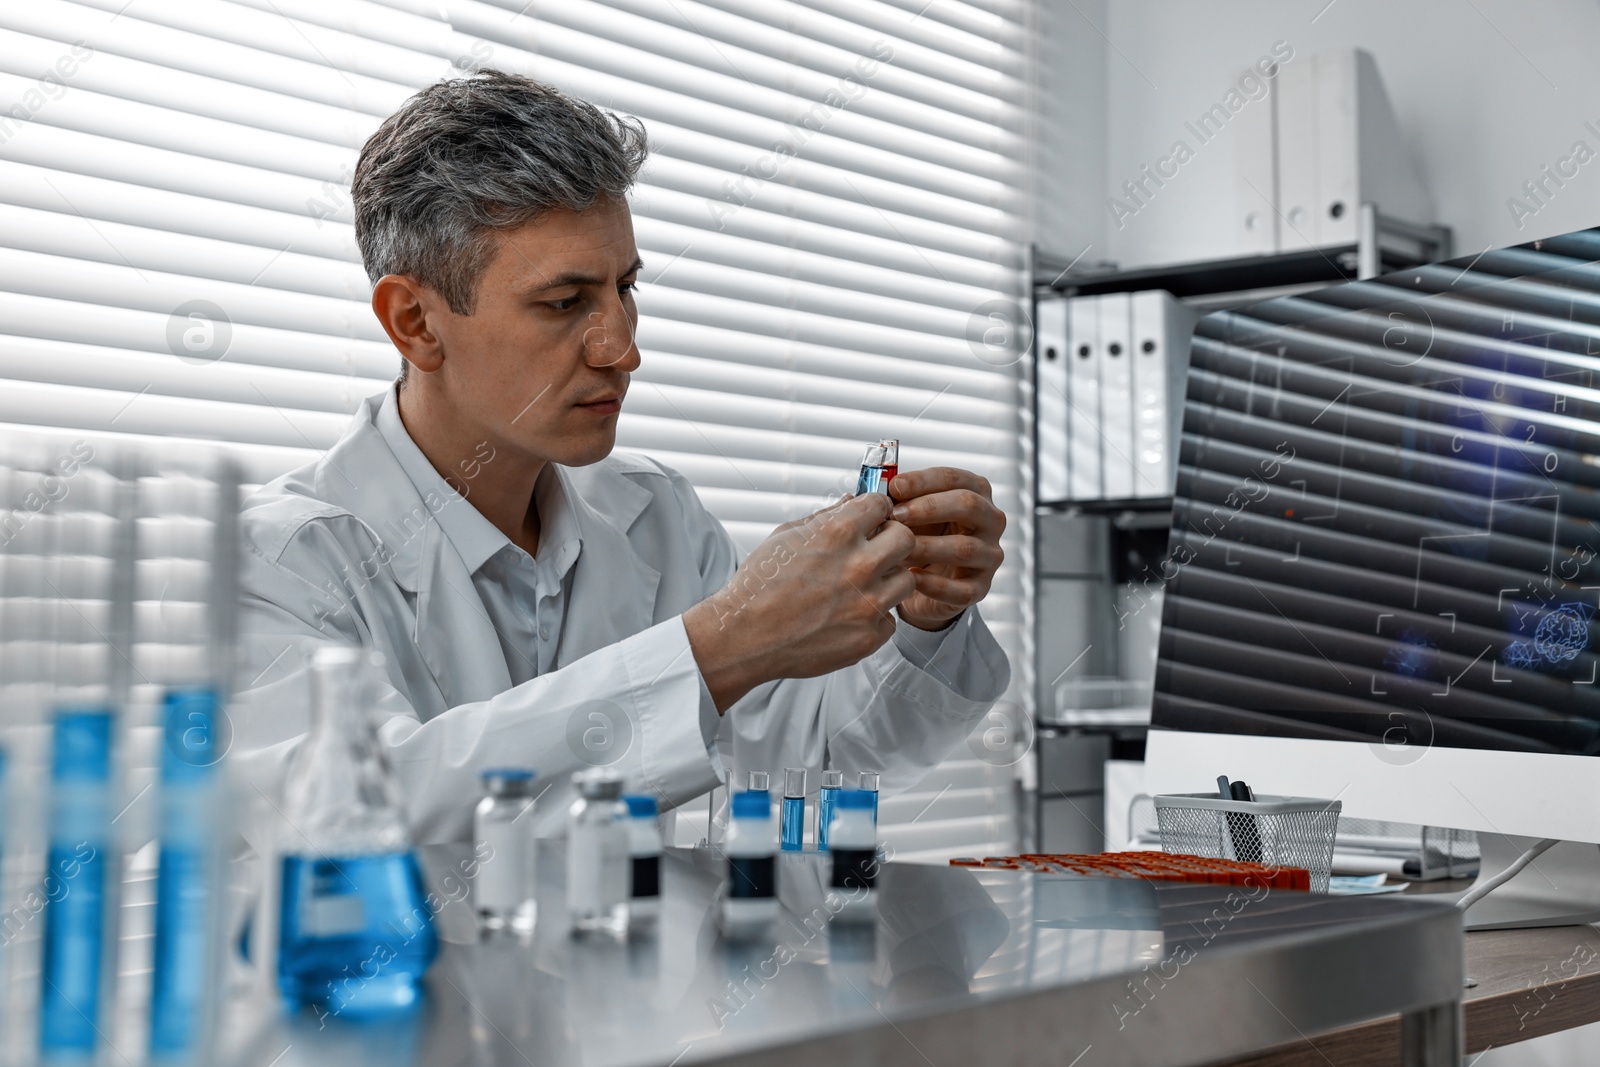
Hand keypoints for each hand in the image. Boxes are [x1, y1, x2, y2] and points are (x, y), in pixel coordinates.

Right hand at [683, 493, 916, 710]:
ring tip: (860, 587)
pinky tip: (847, 616)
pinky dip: (873, 617)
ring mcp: (868, 604)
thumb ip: (825, 517)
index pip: (881, 504)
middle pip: (906, 539)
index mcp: (838, 533)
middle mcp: (859, 566)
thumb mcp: (786, 536)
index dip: (874, 511)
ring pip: (906, 580)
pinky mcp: (869, 637)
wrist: (744, 637)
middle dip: (891, 541)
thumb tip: (852, 501)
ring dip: (887, 580)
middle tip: (873, 552)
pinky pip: (890, 618)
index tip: (869, 521)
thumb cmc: (759, 584)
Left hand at [886, 467, 1005, 630]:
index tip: (894, 486)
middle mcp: (991, 521)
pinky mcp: (981, 588)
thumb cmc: (919, 535)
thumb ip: (900, 500)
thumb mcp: (911, 512)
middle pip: (968, 505)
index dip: (923, 480)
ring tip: (898, 550)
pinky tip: (912, 578)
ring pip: (965, 548)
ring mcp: (990, 555)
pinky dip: (936, 585)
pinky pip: (962, 589)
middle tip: (896, 515)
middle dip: (929, 508)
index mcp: (976, 492)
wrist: (926, 580)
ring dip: (927, 547)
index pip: (955, 478)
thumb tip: (878, 494)